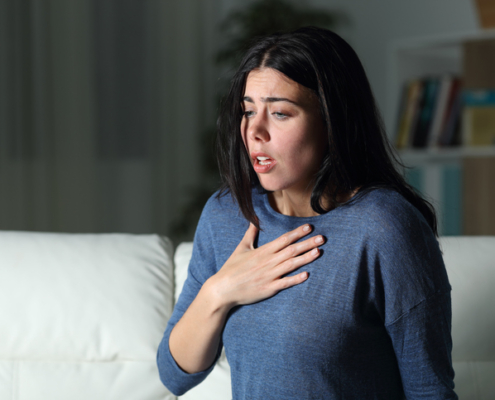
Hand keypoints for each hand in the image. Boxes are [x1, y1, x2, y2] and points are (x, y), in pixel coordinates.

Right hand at [209, 223, 323, 307]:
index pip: (283, 239)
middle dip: (308, 243)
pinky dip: (295, 279)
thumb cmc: (231, 268)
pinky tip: (306, 275)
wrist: (223, 289)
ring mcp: (269, 276)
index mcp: (262, 251)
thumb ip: (250, 234)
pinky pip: (285, 283)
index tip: (309, 227)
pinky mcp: (268, 288)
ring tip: (318, 252)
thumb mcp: (240, 248)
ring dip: (306, 258)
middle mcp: (268, 262)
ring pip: (291, 265)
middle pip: (291, 250)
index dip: (297, 233)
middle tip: (322, 238)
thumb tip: (254, 221)